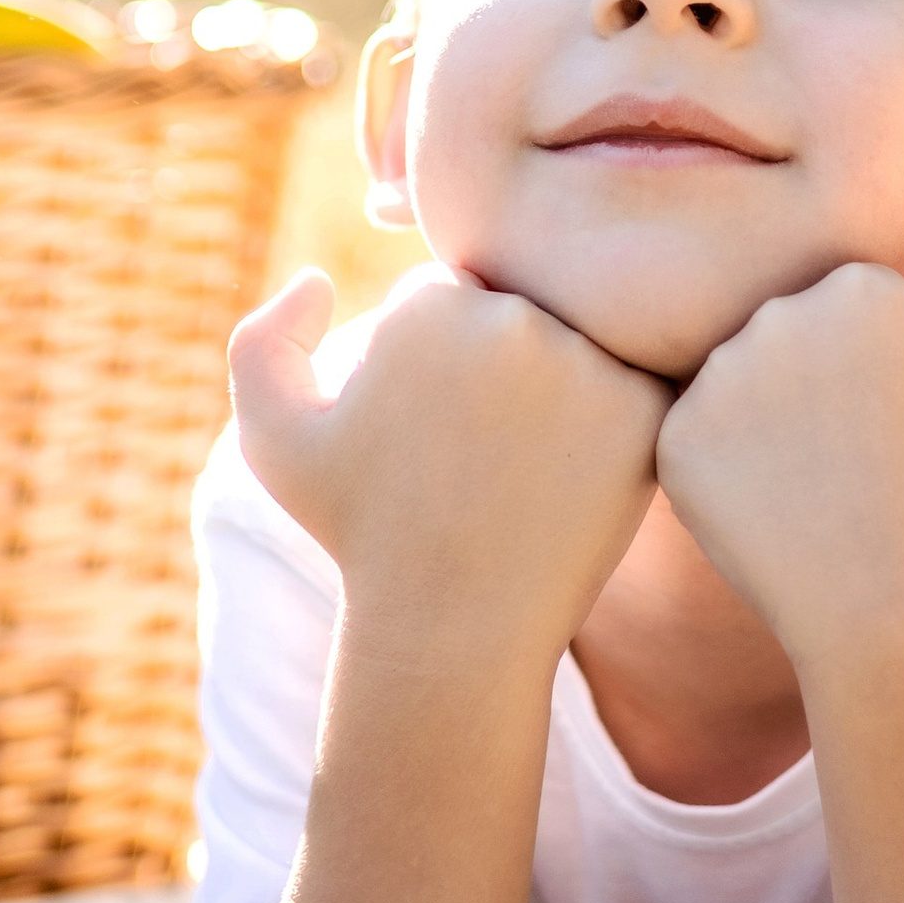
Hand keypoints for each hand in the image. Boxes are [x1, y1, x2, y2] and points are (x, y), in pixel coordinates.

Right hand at [229, 267, 669, 675]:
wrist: (450, 624)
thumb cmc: (359, 532)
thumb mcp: (272, 439)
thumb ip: (262, 340)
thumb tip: (321, 278)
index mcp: (427, 306)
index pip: (448, 291)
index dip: (433, 361)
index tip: (428, 423)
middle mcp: (510, 320)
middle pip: (517, 304)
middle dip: (499, 363)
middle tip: (482, 449)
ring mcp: (584, 362)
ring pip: (578, 337)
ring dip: (562, 381)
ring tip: (527, 466)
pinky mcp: (641, 406)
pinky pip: (637, 379)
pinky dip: (614, 418)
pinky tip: (576, 472)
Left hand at [653, 204, 903, 678]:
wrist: (897, 607)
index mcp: (860, 284)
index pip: (845, 303)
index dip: (875, 367)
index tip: (897, 424)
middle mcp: (782, 312)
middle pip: (784, 331)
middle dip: (813, 385)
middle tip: (855, 461)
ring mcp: (721, 375)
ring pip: (734, 380)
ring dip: (762, 422)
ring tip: (814, 486)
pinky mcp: (675, 437)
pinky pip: (691, 433)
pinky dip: (721, 468)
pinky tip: (771, 509)